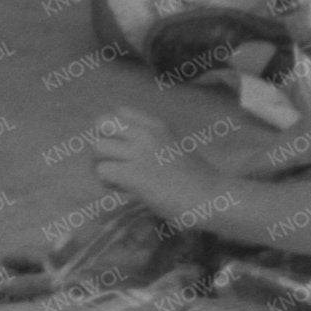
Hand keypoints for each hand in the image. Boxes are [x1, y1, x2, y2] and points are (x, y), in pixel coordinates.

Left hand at [88, 110, 227, 227]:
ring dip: (101, 165)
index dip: (113, 131)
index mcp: (156, 125)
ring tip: (118, 180)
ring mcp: (140, 153)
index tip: (122, 149)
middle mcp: (146, 133)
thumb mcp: (172, 145)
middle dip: (101, 143)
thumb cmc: (196, 178)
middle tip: (112, 163)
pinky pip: (103, 171)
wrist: (213, 198)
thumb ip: (149, 140)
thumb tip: (120, 147)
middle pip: (101, 123)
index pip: (118, 112)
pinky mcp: (135, 174)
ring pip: (97, 147)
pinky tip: (123, 190)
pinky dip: (107, 183)